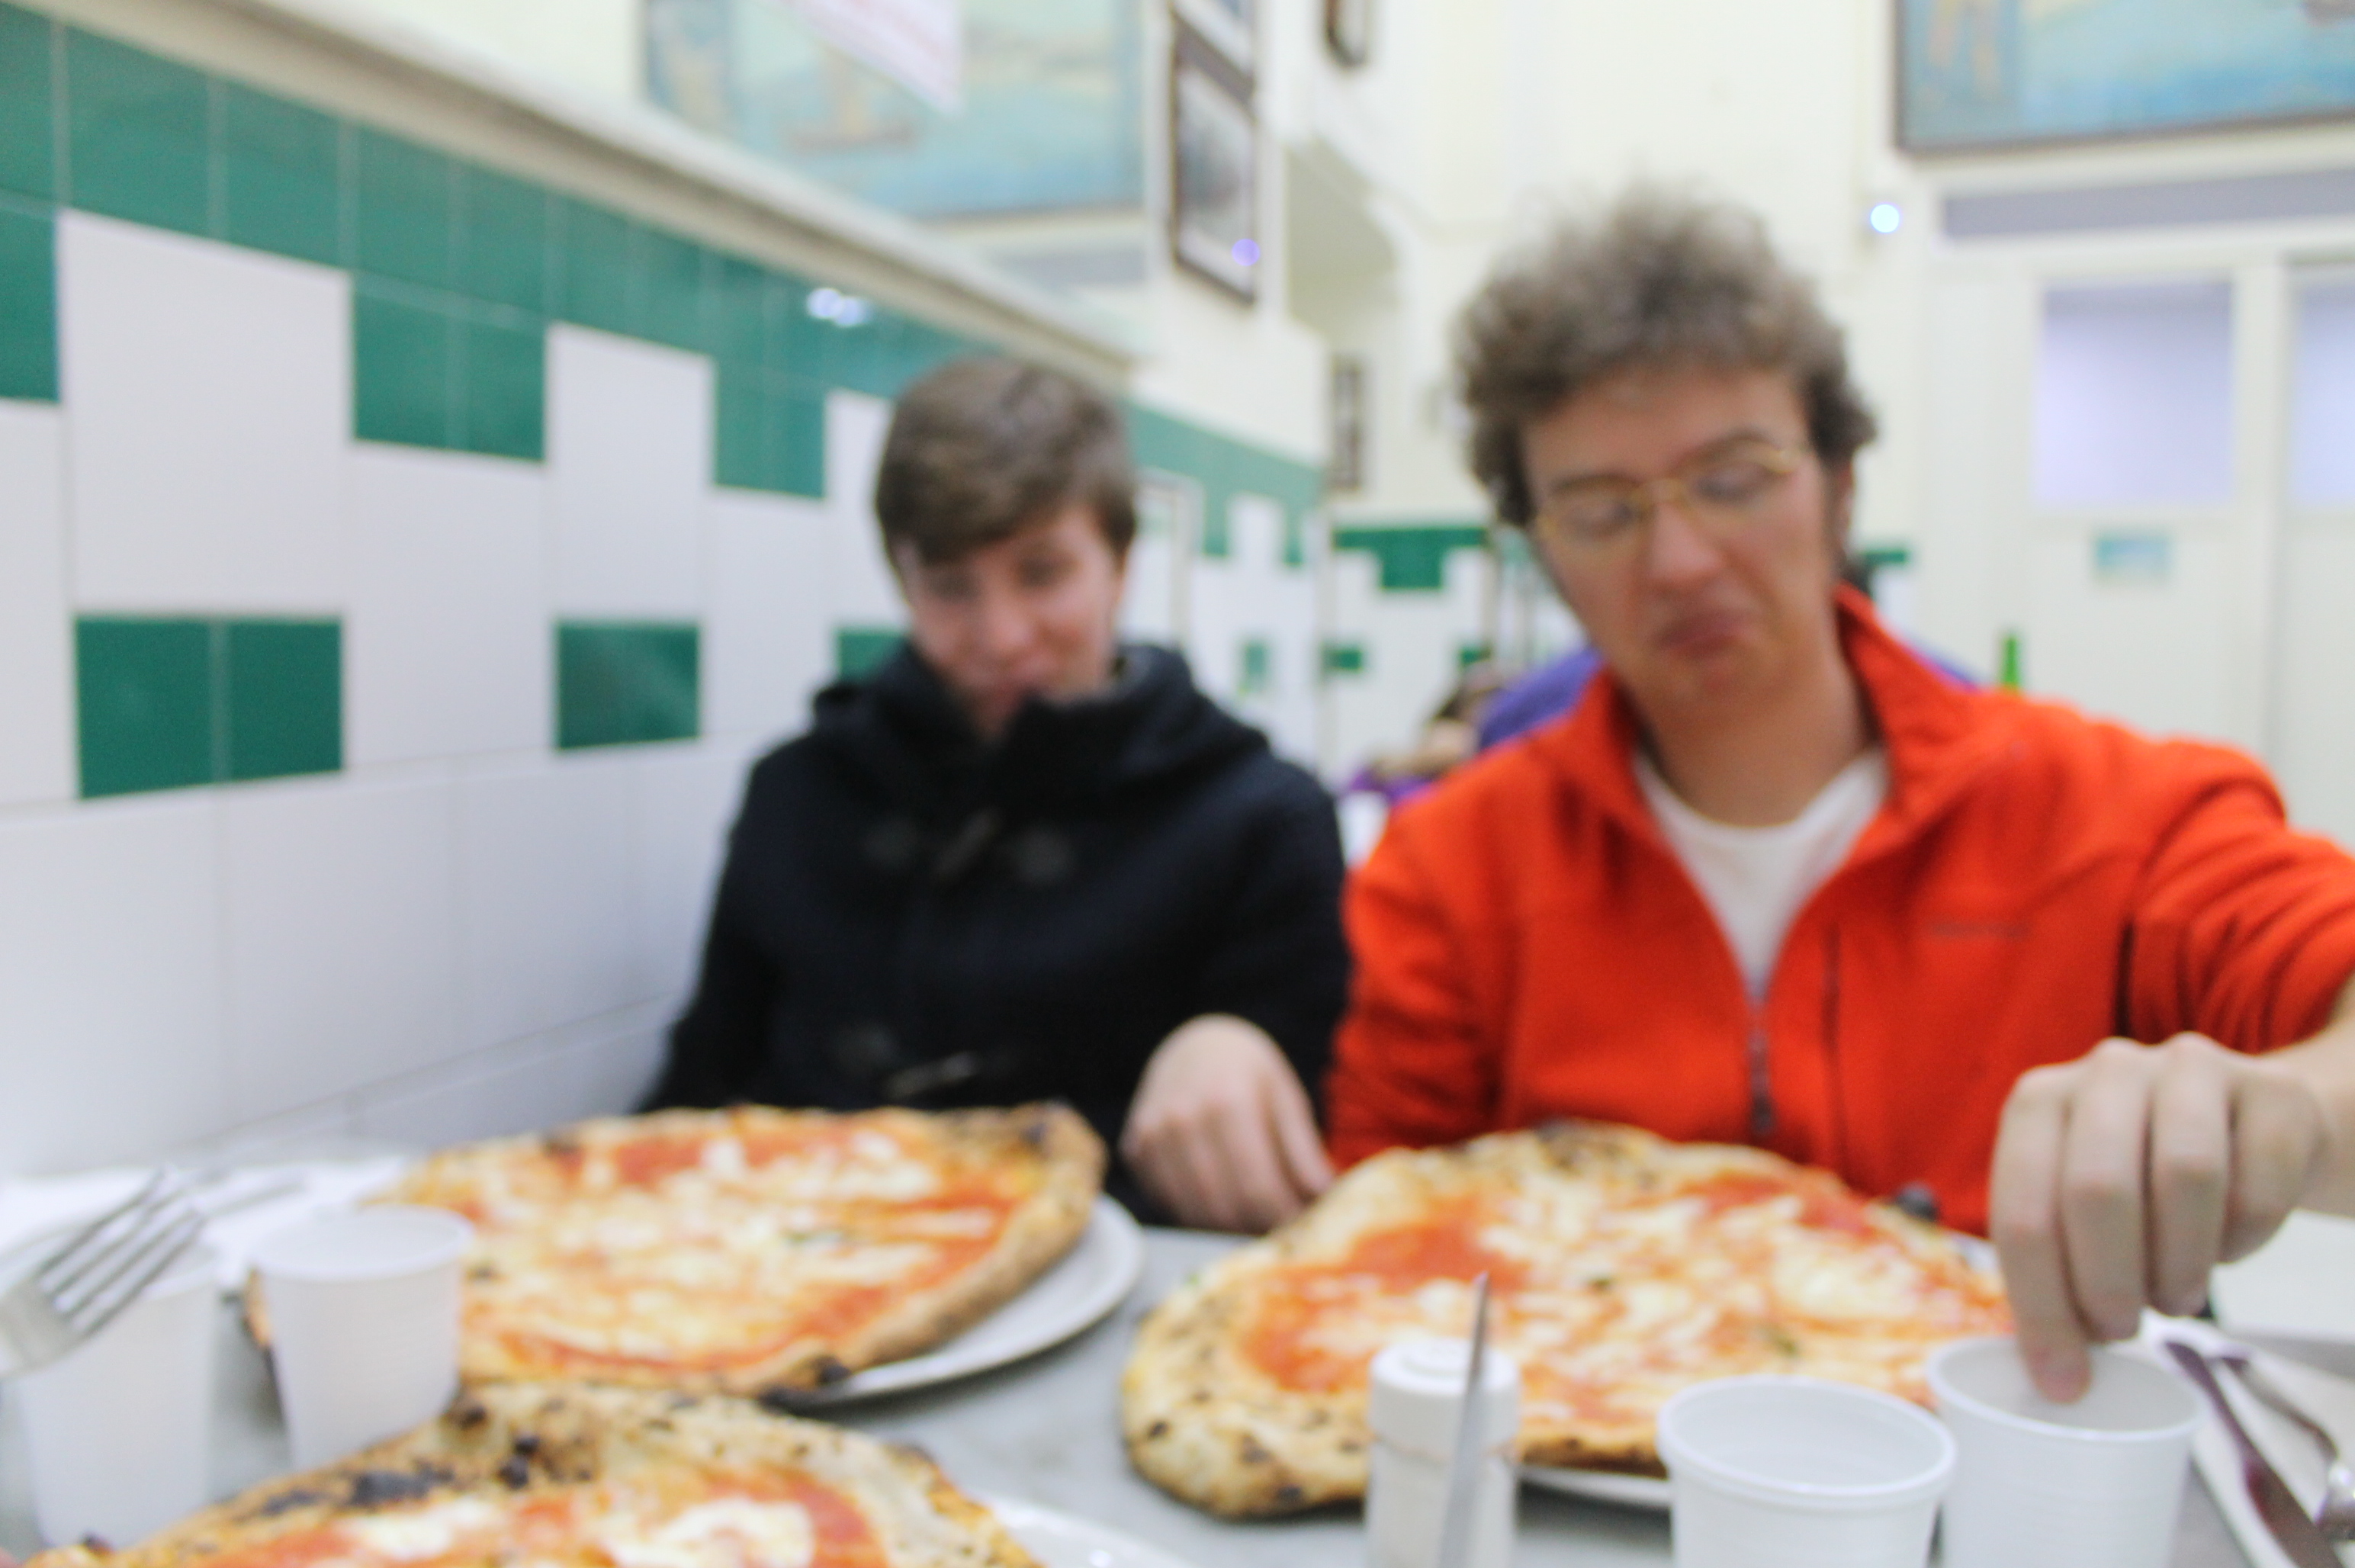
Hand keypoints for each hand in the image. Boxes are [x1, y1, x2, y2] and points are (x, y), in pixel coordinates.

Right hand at [1122, 1014, 1332, 1232]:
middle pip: (1222, 1208)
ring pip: (1191, 1213)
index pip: (1256, 1187)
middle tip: (1281, 1231)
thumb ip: (1303, 1151)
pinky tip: (1219, 1199)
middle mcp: (1182, 1119)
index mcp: (1228, 1101)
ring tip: (1254, 1219)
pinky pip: (1167, 1204)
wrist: (1195, 1045)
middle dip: (1256, 1229)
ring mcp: (1152, 1136)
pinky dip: (1195, 1215)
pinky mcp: (1135, 1150)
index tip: (1303, 1229)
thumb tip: (1327, 1199)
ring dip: (1225, 1228)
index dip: (1282, 1218)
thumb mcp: (1286, 1098)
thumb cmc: (1250, 1073)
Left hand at [1990, 1033, 2325, 1400]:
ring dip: (2179, 1265)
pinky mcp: (2271, 1090)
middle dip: (2108, 1283)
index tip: (2063, 1378)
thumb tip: (2056, 1376)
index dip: (2041, 1305)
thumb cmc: (2148, 1181)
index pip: (2024, 1211)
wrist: (2252, 1127)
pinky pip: (2260, 1181)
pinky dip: (2243, 1240)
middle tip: (2123, 1329)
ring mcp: (2190, 1069)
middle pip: (2097, 1190)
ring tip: (2175, 1297)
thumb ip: (2057, 1272)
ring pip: (2184, 1177)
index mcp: (2038, 1102)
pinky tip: (2226, 1248)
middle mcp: (2106, 1071)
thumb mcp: (2081, 1210)